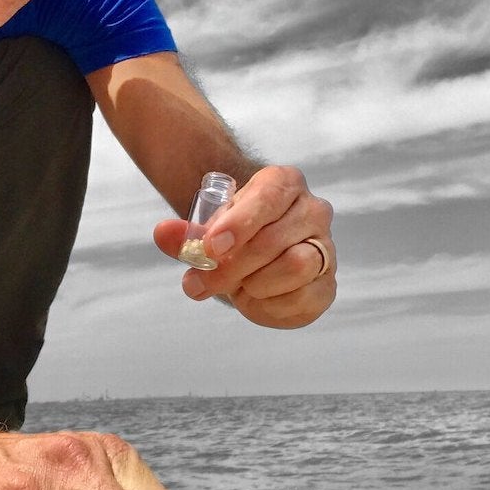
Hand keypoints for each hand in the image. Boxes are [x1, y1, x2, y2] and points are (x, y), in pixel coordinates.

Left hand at [154, 165, 335, 327]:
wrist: (255, 257)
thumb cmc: (234, 237)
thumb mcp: (207, 232)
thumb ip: (185, 234)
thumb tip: (163, 233)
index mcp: (283, 184)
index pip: (267, 197)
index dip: (239, 224)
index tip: (210, 248)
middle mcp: (312, 210)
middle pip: (273, 239)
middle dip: (231, 267)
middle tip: (199, 283)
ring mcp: (325, 248)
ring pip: (295, 266)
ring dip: (254, 283)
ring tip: (237, 286)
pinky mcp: (327, 285)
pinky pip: (303, 298)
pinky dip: (270, 305)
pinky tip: (255, 298)